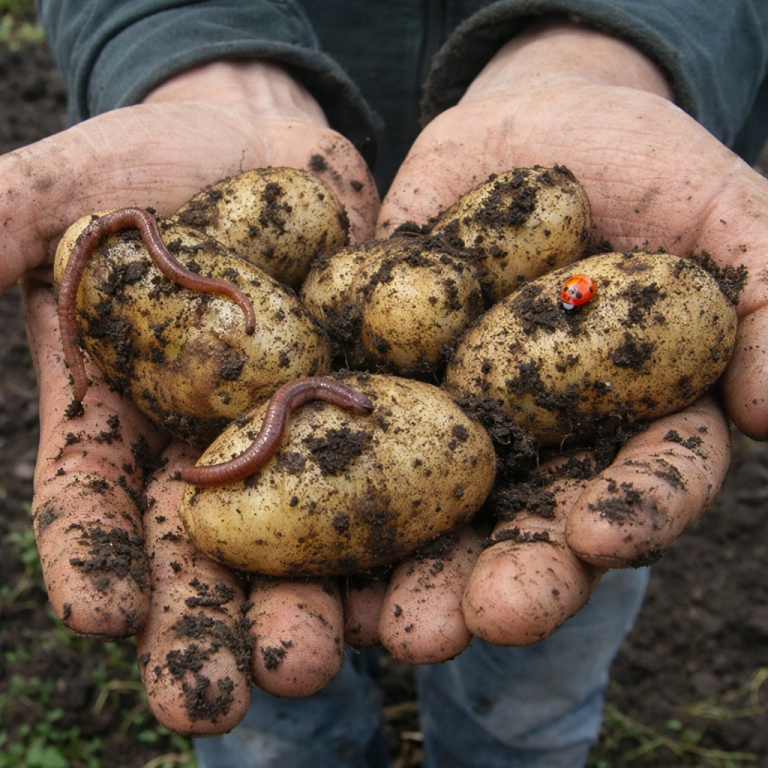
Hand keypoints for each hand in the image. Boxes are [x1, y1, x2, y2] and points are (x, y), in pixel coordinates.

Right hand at [5, 60, 377, 733]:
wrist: (269, 148)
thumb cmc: (158, 164)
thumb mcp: (73, 186)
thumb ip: (7, 219)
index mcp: (126, 415)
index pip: (93, 501)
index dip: (91, 556)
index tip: (101, 614)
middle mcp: (211, 446)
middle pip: (203, 553)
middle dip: (207, 627)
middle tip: (216, 706)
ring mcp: (299, 437)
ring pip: (304, 542)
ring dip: (312, 609)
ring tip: (322, 665)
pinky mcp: (376, 413)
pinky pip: (396, 479)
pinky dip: (409, 536)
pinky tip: (422, 588)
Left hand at [368, 20, 766, 658]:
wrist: (532, 131)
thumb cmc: (642, 166)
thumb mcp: (721, 211)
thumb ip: (767, 300)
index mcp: (631, 423)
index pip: (645, 485)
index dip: (631, 514)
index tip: (598, 536)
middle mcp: (543, 447)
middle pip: (525, 530)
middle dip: (494, 580)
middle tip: (458, 626)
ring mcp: (456, 426)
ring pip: (431, 518)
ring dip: (398, 576)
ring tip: (373, 624)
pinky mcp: (383, 390)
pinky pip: (348, 445)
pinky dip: (318, 494)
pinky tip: (286, 546)